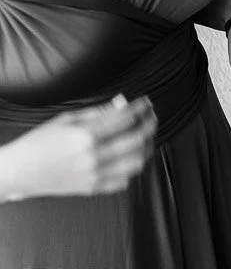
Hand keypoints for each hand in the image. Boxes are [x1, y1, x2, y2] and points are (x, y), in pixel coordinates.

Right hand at [0, 95, 156, 200]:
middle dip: (150, 124)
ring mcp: (95, 174)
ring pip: (137, 162)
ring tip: (144, 137)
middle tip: (151, 117)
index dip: (140, 108)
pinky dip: (132, 168)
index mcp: (86, 136)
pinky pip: (124, 180)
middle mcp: (93, 156)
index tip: (145, 103)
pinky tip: (129, 157)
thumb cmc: (38, 144)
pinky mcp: (93, 188)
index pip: (126, 119)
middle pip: (137, 139)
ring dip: (146, 147)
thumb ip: (98, 112)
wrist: (18, 171)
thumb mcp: (66, 119)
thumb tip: (122, 104)